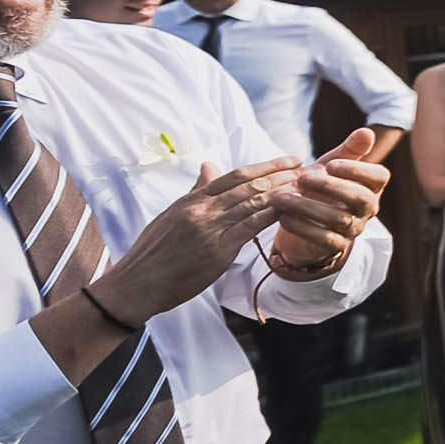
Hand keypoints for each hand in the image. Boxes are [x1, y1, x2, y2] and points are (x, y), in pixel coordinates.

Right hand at [88, 155, 301, 320]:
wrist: (136, 283)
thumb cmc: (153, 253)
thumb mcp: (172, 215)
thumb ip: (196, 192)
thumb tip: (209, 166)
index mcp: (192, 200)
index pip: (234, 175)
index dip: (266, 166)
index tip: (290, 160)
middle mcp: (202, 209)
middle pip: (249, 185)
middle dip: (282, 175)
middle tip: (309, 168)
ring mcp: (209, 228)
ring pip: (253, 203)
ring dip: (284, 193)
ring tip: (307, 187)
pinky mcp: (217, 250)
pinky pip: (251, 227)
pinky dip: (273, 216)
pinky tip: (291, 211)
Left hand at [268, 128, 391, 272]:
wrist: (306, 219)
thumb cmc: (322, 186)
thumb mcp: (333, 166)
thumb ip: (349, 150)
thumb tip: (366, 132)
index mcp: (371, 186)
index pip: (379, 177)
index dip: (359, 170)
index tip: (331, 165)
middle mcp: (368, 209)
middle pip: (361, 199)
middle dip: (332, 188)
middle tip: (303, 179)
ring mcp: (354, 229)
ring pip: (339, 220)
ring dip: (308, 208)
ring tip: (281, 198)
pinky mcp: (337, 246)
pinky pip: (324, 239)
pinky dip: (302, 228)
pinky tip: (283, 217)